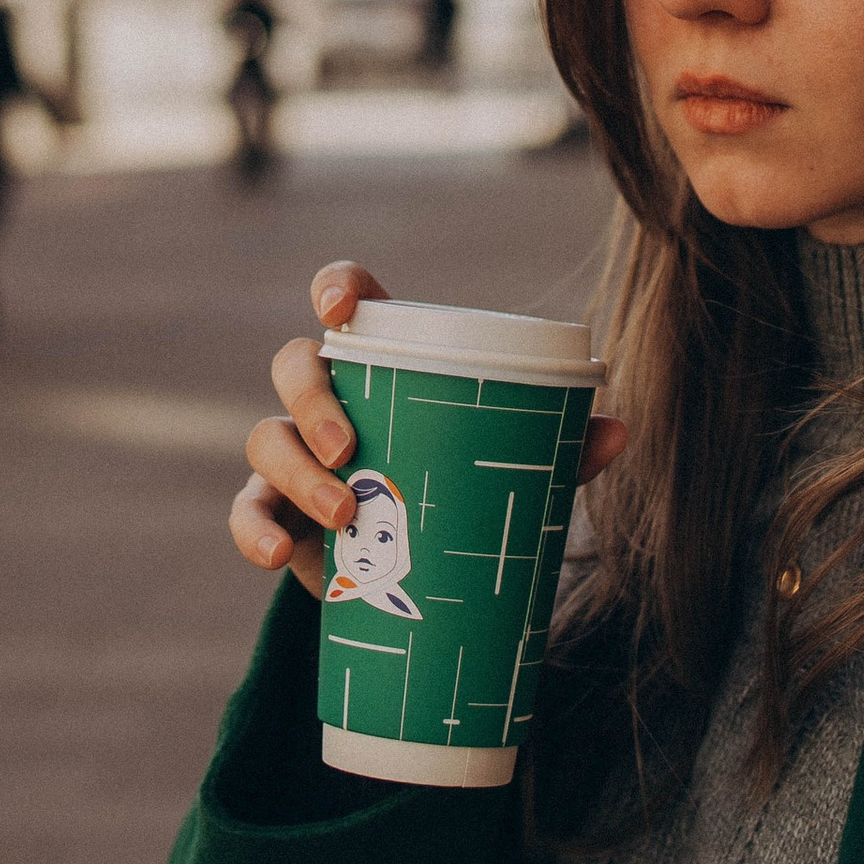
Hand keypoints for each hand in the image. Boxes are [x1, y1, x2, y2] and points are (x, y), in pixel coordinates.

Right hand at [227, 258, 628, 596]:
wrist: (421, 577)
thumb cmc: (460, 492)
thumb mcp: (505, 467)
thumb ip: (554, 448)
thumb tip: (618, 428)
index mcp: (379, 365)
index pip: (343, 300)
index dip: (334, 286)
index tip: (340, 307)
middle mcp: (325, 401)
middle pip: (293, 367)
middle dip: (311, 401)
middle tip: (350, 449)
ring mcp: (295, 459)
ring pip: (264, 439)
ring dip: (296, 473)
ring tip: (344, 515)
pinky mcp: (280, 516)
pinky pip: (245, 512)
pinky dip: (253, 531)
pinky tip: (276, 556)